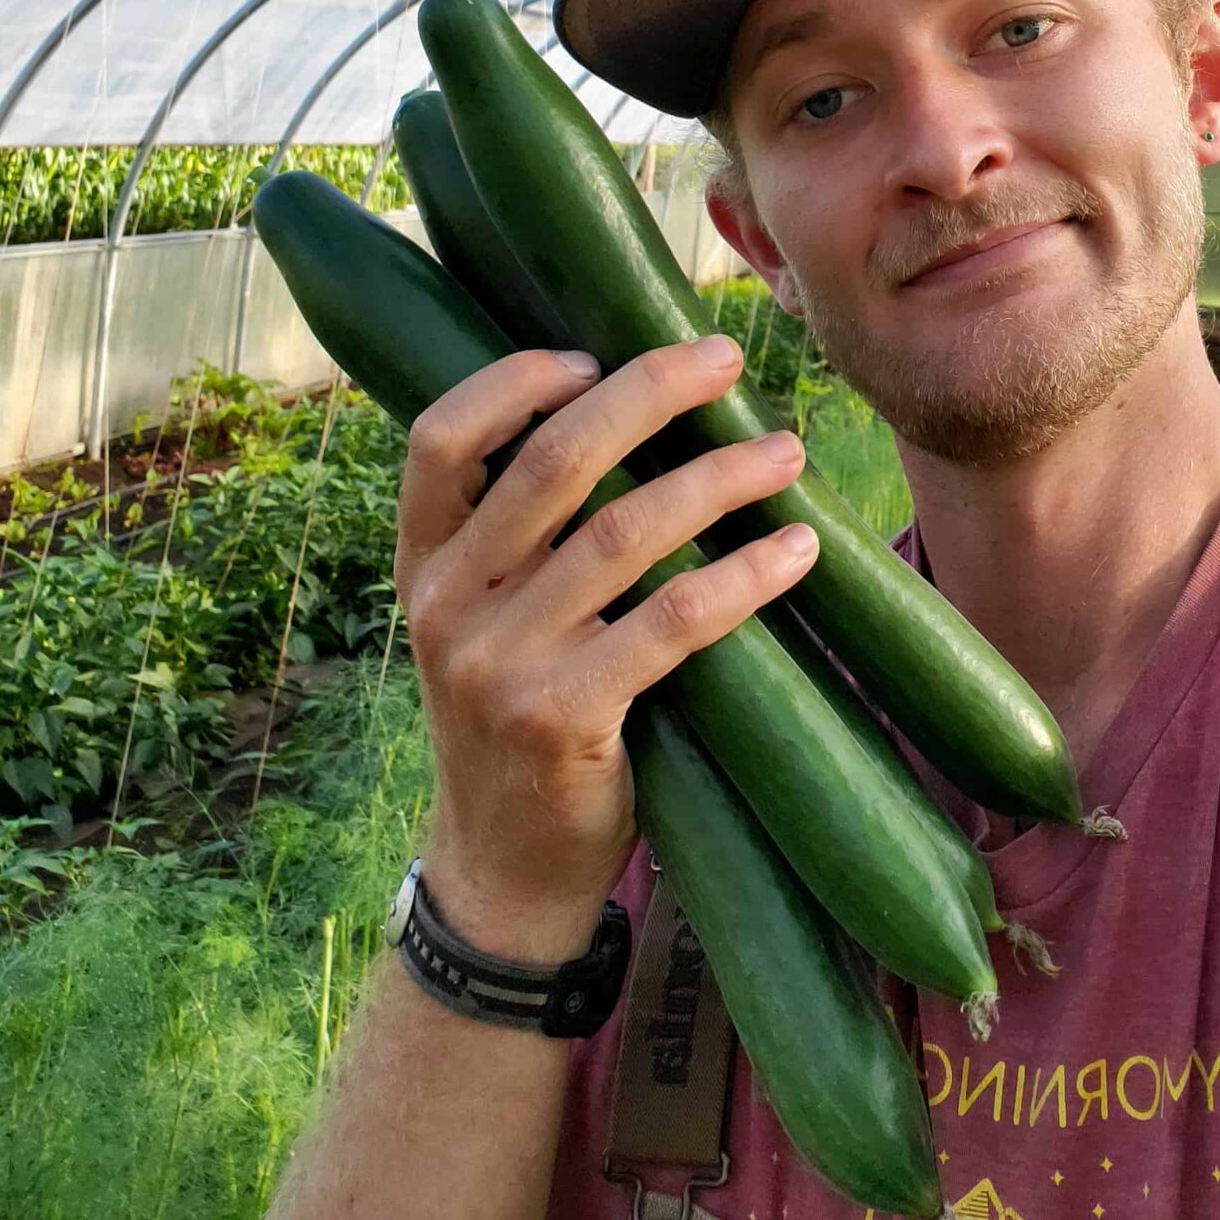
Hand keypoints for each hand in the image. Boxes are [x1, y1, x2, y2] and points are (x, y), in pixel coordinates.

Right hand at [394, 337, 813, 957]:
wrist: (505, 865)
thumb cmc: (519, 710)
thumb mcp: (484, 618)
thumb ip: (521, 534)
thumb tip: (630, 406)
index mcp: (423, 563)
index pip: (440, 439)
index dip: (514, 382)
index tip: (595, 353)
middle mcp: (449, 604)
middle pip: (551, 463)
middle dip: (648, 394)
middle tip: (726, 359)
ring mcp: (499, 665)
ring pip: (624, 532)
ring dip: (719, 478)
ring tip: (785, 452)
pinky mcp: (562, 719)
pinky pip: (671, 623)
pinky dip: (743, 577)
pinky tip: (795, 551)